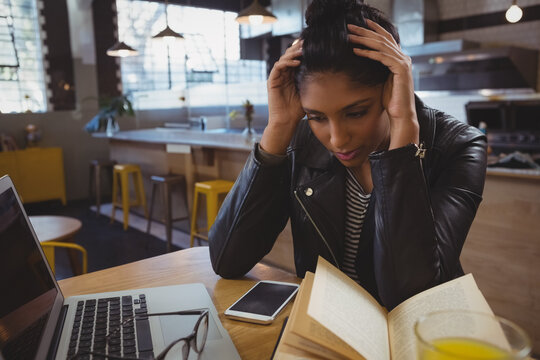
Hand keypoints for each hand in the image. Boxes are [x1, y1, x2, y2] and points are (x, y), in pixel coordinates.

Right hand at [261, 40, 304, 154]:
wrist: (287, 121)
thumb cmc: (298, 110)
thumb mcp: (309, 92)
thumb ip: (313, 81)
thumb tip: (330, 72)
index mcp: (292, 75)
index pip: (297, 58)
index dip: (304, 50)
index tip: (315, 44)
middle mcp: (284, 74)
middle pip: (290, 55)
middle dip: (298, 47)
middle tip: (308, 42)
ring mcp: (277, 77)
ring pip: (284, 58)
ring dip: (293, 53)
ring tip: (303, 50)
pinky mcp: (272, 81)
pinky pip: (278, 66)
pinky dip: (287, 62)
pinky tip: (297, 62)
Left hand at [347, 20, 418, 149]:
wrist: (400, 115)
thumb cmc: (390, 101)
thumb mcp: (382, 80)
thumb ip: (378, 69)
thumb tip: (367, 60)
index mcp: (400, 59)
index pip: (387, 39)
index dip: (374, 29)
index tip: (361, 24)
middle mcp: (404, 58)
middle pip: (383, 38)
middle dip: (365, 31)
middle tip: (350, 26)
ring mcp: (404, 62)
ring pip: (381, 45)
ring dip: (364, 39)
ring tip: (349, 36)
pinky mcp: (401, 69)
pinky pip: (382, 57)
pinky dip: (368, 53)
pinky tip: (356, 51)